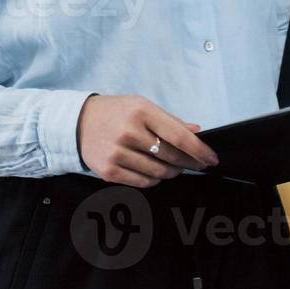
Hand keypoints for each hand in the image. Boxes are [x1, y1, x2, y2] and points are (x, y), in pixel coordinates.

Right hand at [76, 94, 218, 187]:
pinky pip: (144, 182)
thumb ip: (170, 121)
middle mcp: (128, 132)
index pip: (179, 137)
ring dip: (171, 172)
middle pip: (172, 157)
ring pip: (159, 173)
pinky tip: (152, 170)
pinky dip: (153, 179)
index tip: (212, 159)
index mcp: (140, 111)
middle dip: (188, 163)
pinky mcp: (109, 171)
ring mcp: (117, 153)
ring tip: (169, 165)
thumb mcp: (141, 106)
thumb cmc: (115, 112)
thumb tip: (196, 133)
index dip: (200, 151)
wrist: (77, 122)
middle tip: (194, 164)